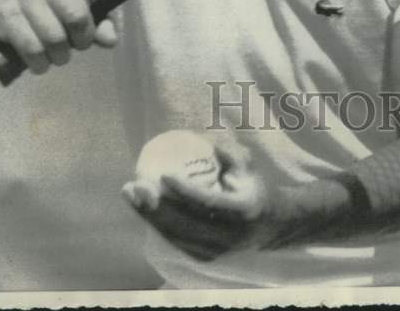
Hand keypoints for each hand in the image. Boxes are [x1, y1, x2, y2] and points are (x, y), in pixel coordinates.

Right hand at [0, 0, 146, 74]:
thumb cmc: (36, 13)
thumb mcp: (68, 13)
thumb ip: (96, 23)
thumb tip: (111, 38)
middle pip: (77, 14)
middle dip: (80, 41)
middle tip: (73, 49)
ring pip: (53, 37)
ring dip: (57, 58)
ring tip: (52, 58)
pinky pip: (29, 47)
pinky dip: (38, 64)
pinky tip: (36, 62)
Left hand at [123, 133, 279, 260]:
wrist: (269, 226)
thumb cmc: (254, 188)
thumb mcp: (248, 166)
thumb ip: (229, 152)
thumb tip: (203, 140)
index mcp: (241, 211)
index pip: (207, 204)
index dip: (184, 191)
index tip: (164, 175)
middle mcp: (226, 237)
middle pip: (183, 224)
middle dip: (154, 206)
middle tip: (134, 184)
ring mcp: (213, 251)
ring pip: (174, 235)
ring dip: (148, 215)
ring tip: (130, 193)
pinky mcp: (203, 257)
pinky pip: (175, 240)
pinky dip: (157, 223)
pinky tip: (142, 206)